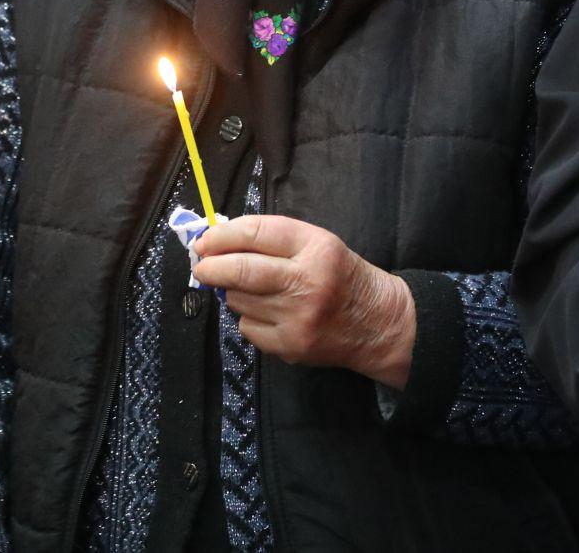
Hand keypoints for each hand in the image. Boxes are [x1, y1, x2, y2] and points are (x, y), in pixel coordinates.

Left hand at [192, 215, 415, 388]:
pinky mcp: (290, 346)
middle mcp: (307, 282)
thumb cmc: (341, 276)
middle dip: (211, 266)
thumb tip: (221, 242)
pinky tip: (268, 313)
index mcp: (316, 248)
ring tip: (250, 289)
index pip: (257, 232)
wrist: (377, 323)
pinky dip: (248, 317)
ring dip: (234, 292)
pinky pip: (247, 327)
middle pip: (241, 270)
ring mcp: (297, 317)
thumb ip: (275, 240)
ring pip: (239, 300)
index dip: (223, 235)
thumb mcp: (319, 245)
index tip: (205, 240)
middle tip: (201, 265)